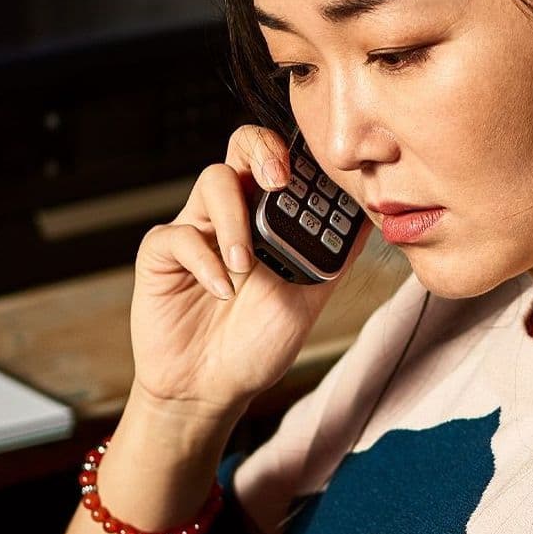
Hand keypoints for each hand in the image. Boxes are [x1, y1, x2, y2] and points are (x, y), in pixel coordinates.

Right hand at [129, 124, 359, 414]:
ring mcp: (196, 228)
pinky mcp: (161, 253)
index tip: (316, 176)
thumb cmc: (257, 341)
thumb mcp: (310, 297)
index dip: (297, 154)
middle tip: (278, 180)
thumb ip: (334, 256)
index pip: (281, 160)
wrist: (214, 387)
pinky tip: (221, 290)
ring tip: (246, 266)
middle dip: (263, 150)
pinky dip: (205, 262)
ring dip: (235, 220)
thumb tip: (371, 218)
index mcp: (268, 216)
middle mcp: (231, 212)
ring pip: (212, 181)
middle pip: (241, 146)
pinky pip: (179, 235)